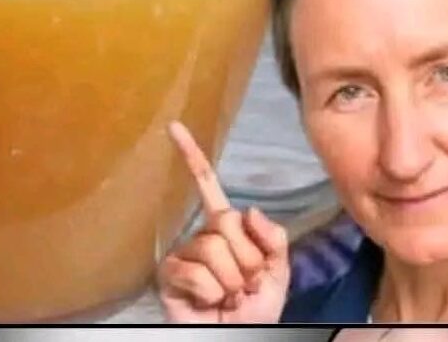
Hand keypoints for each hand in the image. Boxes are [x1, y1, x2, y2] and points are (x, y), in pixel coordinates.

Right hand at [157, 121, 290, 323]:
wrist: (241, 338)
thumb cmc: (256, 309)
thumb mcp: (278, 271)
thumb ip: (272, 238)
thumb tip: (247, 210)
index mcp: (224, 228)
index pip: (208, 186)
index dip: (192, 157)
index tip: (174, 127)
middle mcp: (199, 235)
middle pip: (226, 222)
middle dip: (247, 259)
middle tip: (246, 285)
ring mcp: (182, 255)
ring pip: (214, 250)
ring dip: (232, 282)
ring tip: (229, 298)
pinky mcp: (168, 275)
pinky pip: (197, 272)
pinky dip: (212, 293)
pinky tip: (209, 303)